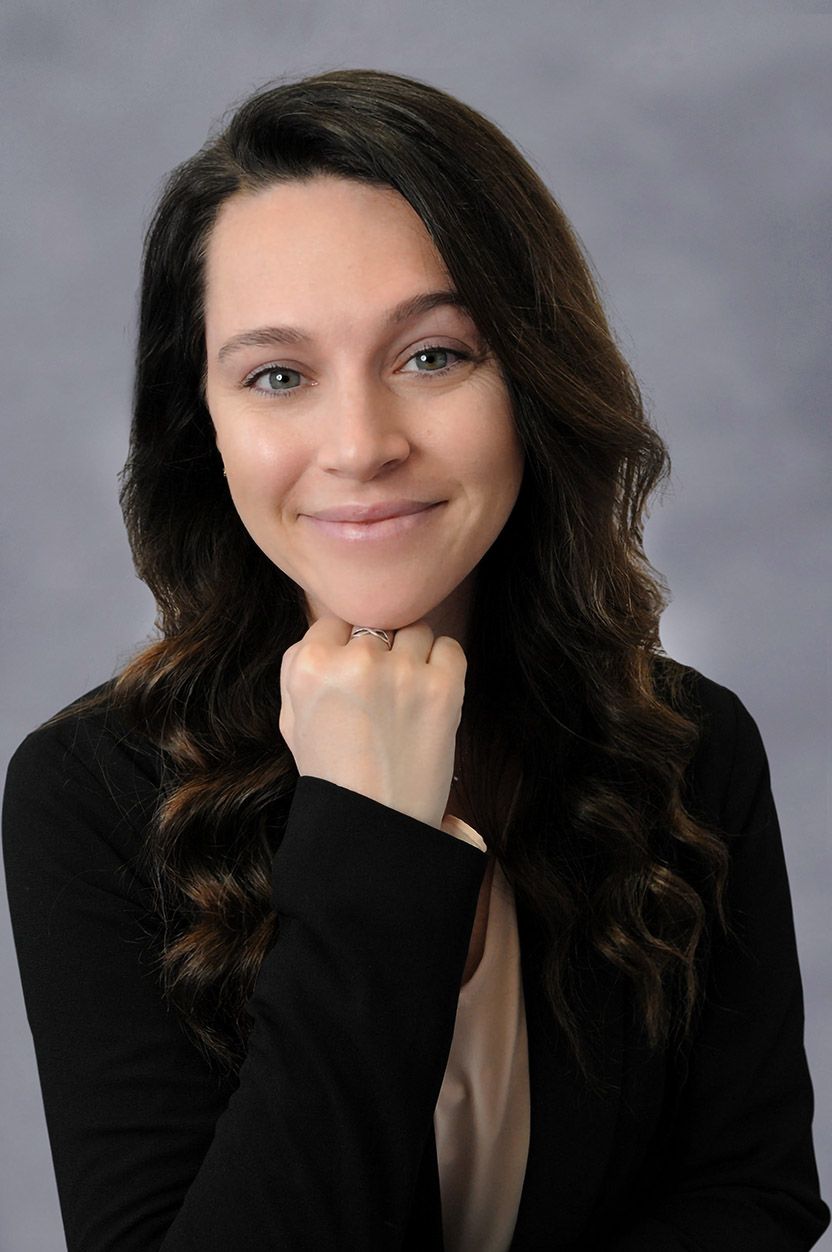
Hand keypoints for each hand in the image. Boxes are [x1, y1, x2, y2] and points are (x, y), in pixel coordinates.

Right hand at [279, 616, 466, 829]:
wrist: (378, 823)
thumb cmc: (333, 776)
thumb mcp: (291, 720)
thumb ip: (300, 669)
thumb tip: (327, 633)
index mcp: (310, 665)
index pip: (335, 621)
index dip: (345, 648)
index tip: (354, 678)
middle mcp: (356, 661)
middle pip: (376, 623)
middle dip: (380, 650)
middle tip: (382, 693)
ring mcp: (402, 671)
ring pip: (415, 630)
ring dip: (414, 656)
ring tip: (406, 697)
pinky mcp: (443, 686)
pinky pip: (449, 646)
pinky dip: (444, 666)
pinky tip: (431, 696)